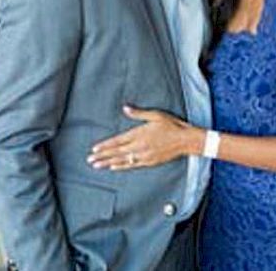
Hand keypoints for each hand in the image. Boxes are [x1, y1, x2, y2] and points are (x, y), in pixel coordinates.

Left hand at [87, 105, 203, 170]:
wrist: (185, 140)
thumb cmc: (171, 125)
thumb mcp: (155, 115)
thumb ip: (138, 113)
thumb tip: (125, 108)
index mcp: (139, 134)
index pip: (118, 141)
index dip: (105, 146)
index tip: (94, 149)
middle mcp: (139, 146)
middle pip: (117, 152)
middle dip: (102, 156)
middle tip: (90, 160)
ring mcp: (144, 156)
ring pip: (122, 161)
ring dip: (108, 163)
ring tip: (97, 166)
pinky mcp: (149, 162)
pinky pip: (132, 165)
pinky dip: (121, 166)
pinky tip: (114, 167)